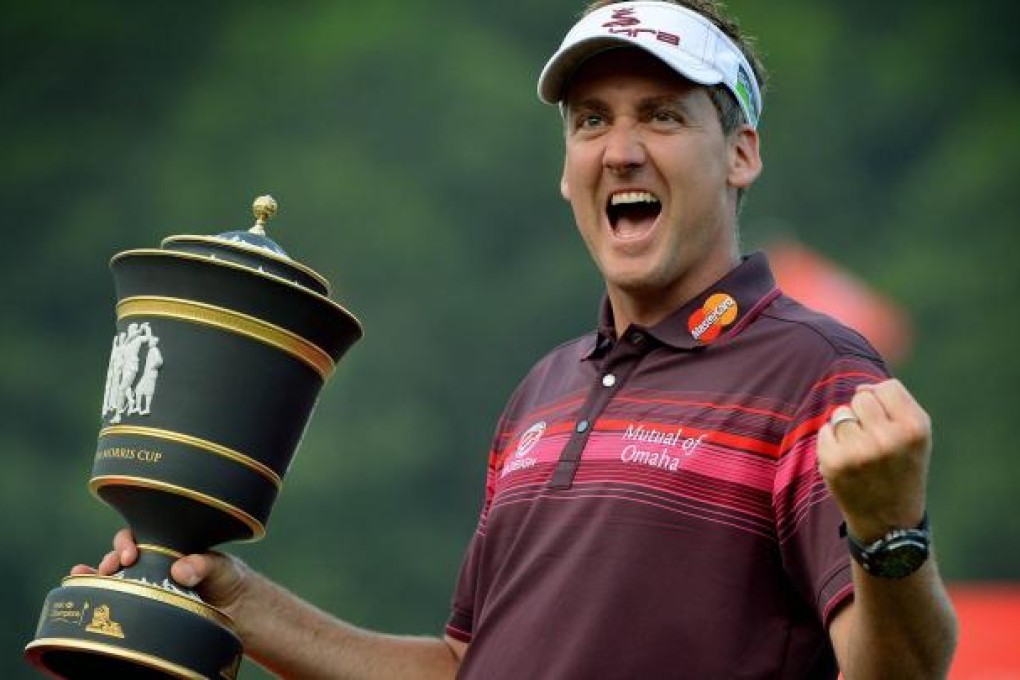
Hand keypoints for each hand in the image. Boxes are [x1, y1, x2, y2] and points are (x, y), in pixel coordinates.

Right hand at [70, 528, 250, 614]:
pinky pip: (119, 599)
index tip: (131, 555)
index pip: (140, 534)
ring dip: (96, 577)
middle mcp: (153, 563)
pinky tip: (81, 595)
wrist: (239, 612)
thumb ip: (203, 564)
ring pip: (115, 578)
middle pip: (121, 556)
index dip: (128, 541)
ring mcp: (148, 585)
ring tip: (84, 578)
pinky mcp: (146, 606)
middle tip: (112, 568)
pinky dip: (96, 595)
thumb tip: (179, 570)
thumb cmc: (228, 579)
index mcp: (168, 546)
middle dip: (111, 559)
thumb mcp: (220, 566)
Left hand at [817, 379, 930, 542]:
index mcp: (915, 429)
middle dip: (863, 413)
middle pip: (861, 397)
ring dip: (846, 427)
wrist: (890, 522)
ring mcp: (860, 451)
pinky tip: (847, 462)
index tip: (888, 423)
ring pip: (841, 413)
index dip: (883, 401)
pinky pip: (825, 431)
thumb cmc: (902, 469)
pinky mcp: (835, 463)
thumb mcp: (915, 435)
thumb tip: (860, 387)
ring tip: (861, 452)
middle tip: (873, 440)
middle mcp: (889, 438)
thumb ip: (895, 402)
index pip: (886, 387)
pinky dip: (831, 442)